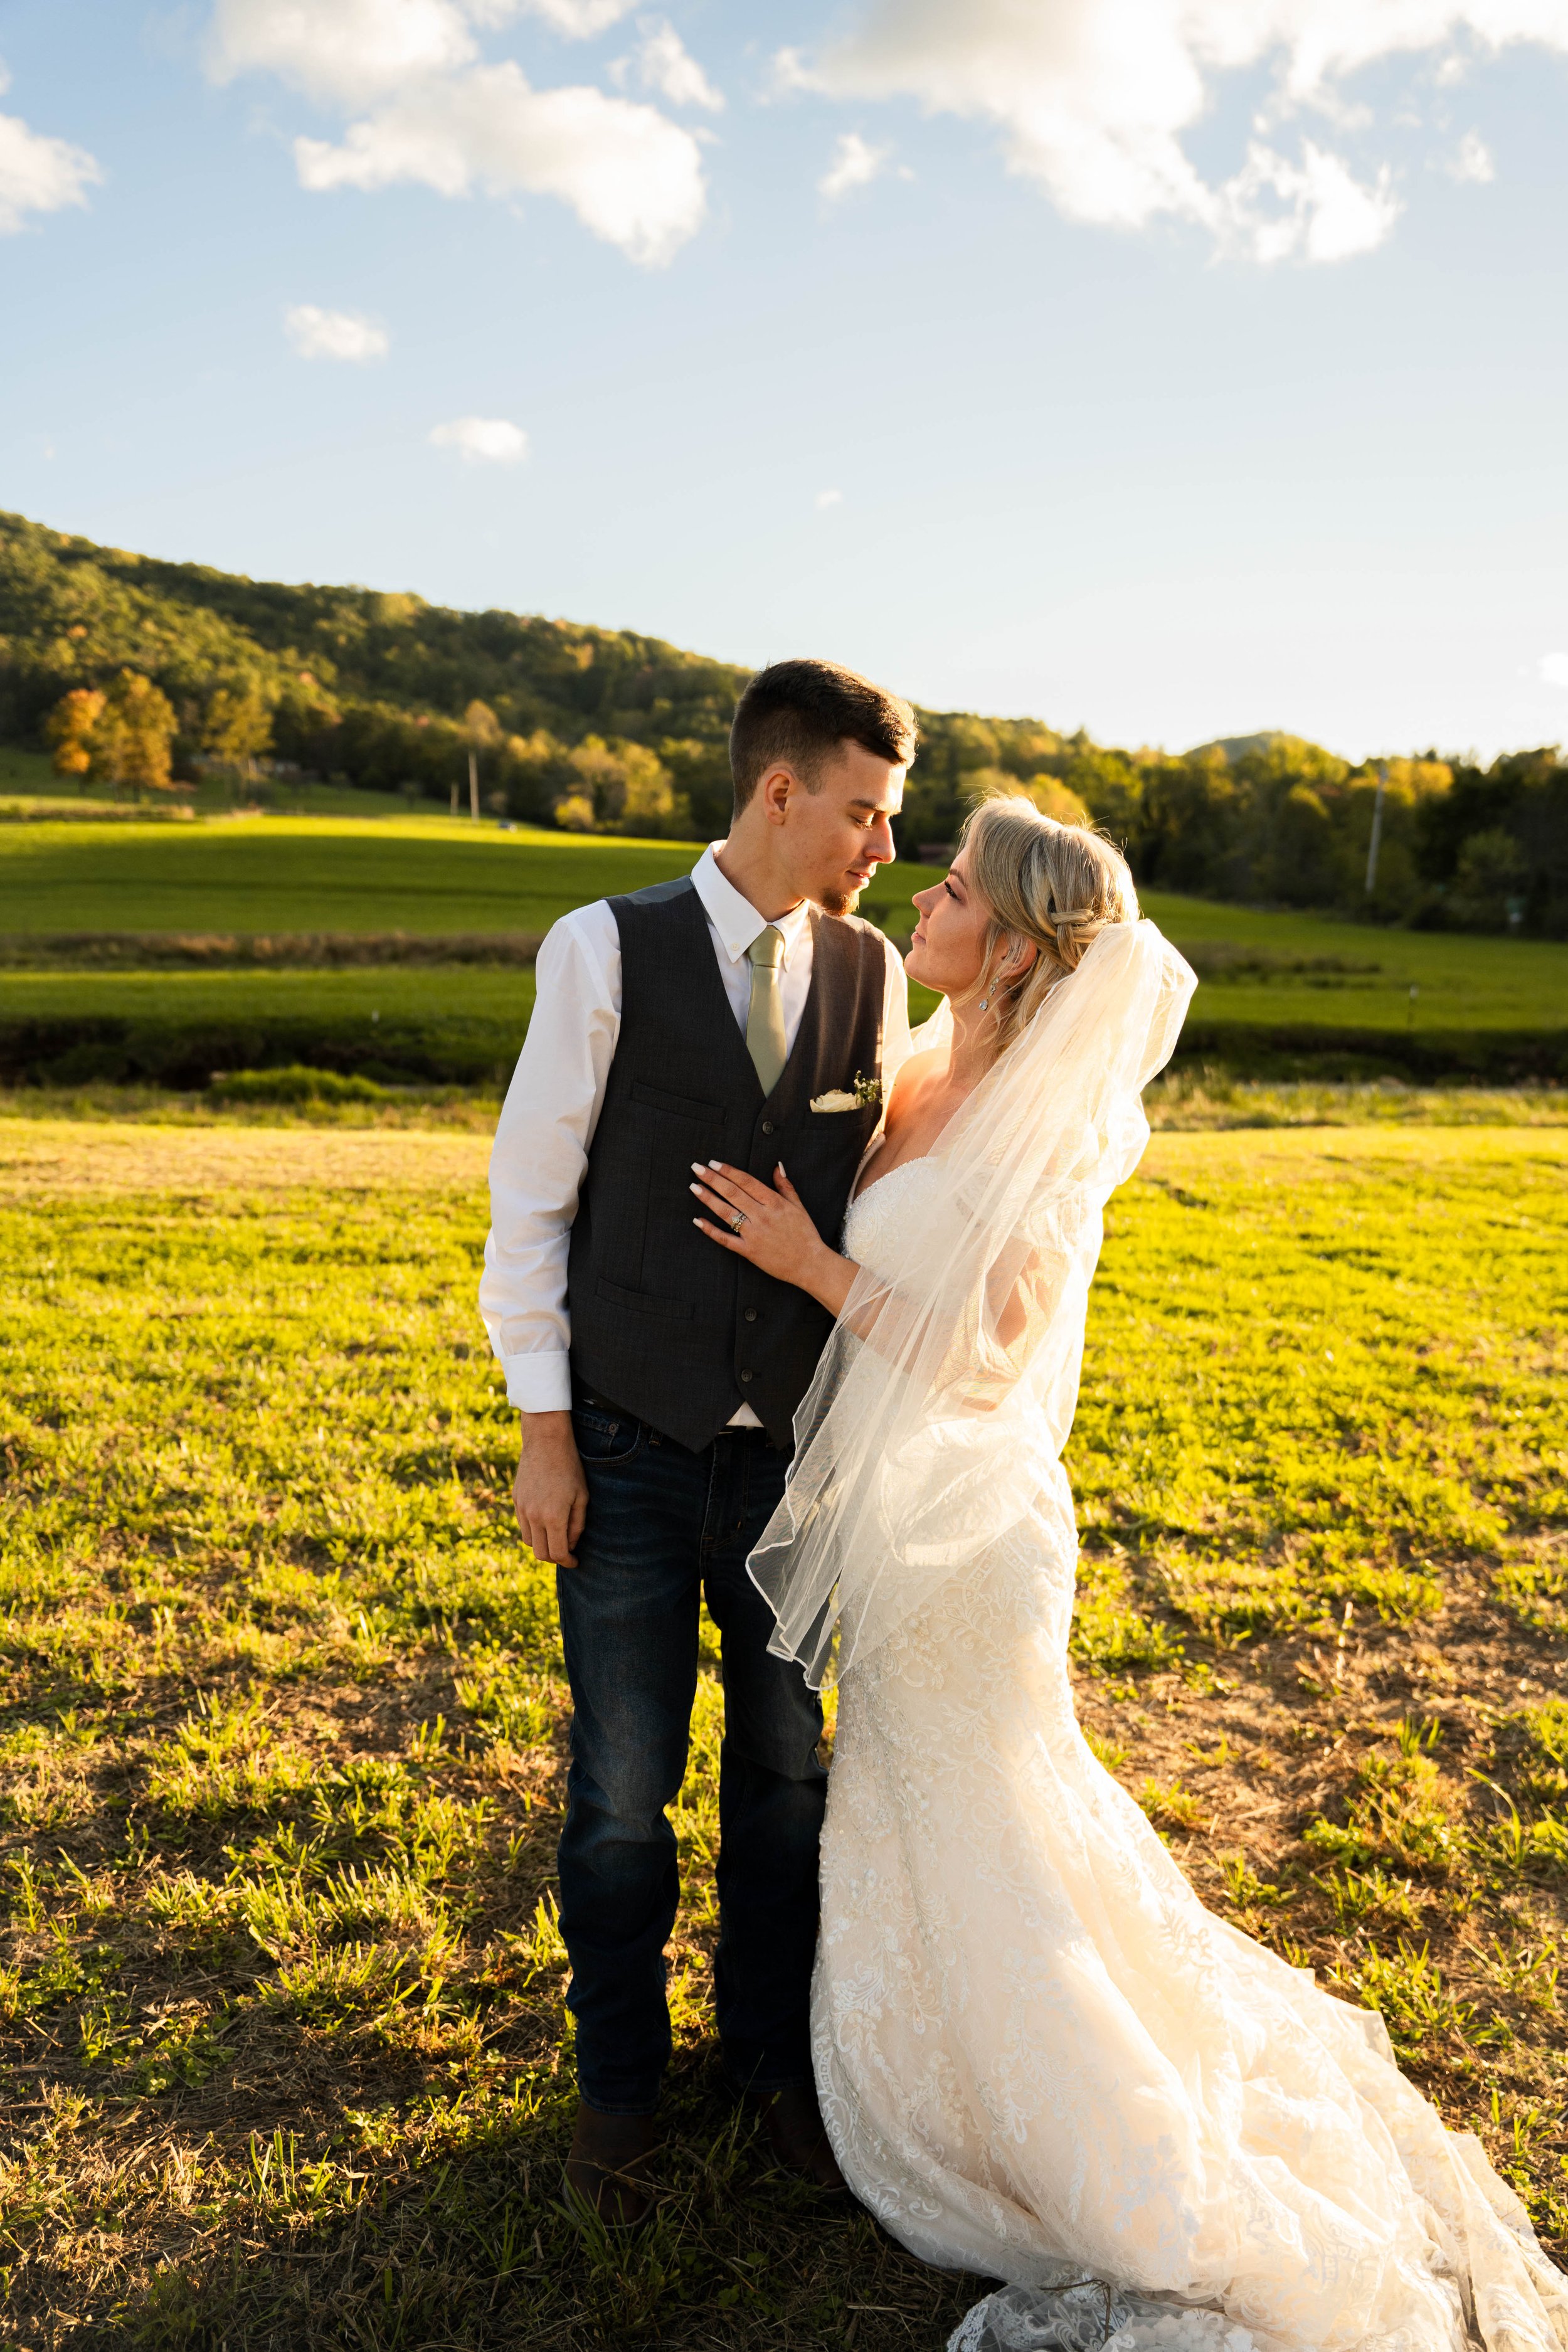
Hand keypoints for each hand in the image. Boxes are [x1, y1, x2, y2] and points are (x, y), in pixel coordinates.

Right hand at [513, 1409, 587, 1568]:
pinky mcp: (516, 1500)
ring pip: (529, 1542)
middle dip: (555, 1558)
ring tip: (555, 1538)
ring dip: (542, 1545)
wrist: (546, 1442)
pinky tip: (545, 1522)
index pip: (558, 1553)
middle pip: (541, 1553)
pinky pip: (522, 1525)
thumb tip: (571, 1545)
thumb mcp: (582, 1497)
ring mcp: (522, 1508)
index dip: (568, 1562)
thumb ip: (577, 1525)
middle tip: (566, 1553)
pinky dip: (533, 1531)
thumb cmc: (570, 1468)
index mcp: (554, 1517)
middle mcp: (534, 1516)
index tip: (575, 1562)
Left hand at [690, 1159, 855, 1314]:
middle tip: (697, 1168)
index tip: (713, 1163)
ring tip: (694, 1187)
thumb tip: (777, 1165)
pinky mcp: (748, 1251)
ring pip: (726, 1213)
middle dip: (712, 1179)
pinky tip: (697, 1220)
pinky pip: (725, 1239)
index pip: (746, 1182)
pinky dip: (710, 1230)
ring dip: (708, 1199)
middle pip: (732, 1193)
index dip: (728, 1171)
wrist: (810, 1264)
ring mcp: (754, 1234)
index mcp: (775, 1203)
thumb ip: (785, 1185)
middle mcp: (762, 1216)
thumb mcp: (798, 1206)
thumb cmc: (805, 1234)